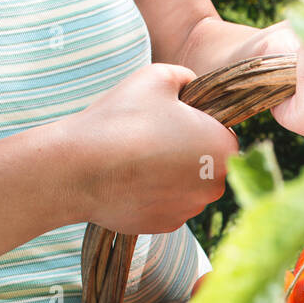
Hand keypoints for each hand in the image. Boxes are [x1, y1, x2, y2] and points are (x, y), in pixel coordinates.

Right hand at [63, 63, 238, 233]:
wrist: (80, 170)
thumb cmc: (123, 119)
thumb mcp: (158, 77)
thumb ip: (185, 78)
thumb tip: (191, 85)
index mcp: (223, 148)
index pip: (222, 134)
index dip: (198, 123)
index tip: (172, 120)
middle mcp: (215, 185)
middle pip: (207, 164)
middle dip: (187, 152)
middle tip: (151, 138)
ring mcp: (190, 209)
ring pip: (187, 186)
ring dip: (170, 174)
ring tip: (136, 159)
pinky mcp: (167, 225)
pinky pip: (166, 204)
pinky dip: (153, 194)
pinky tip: (130, 180)